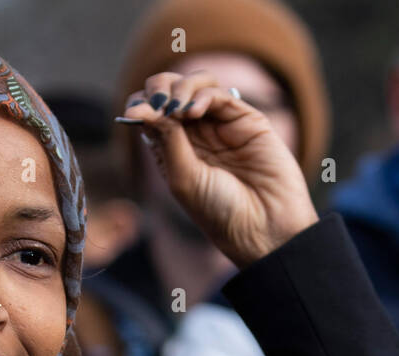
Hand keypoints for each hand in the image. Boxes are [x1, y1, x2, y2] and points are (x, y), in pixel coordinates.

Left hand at [122, 70, 318, 266]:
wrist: (262, 227)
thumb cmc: (219, 211)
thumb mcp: (182, 177)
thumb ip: (166, 138)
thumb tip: (141, 106)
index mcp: (173, 150)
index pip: (150, 112)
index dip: (141, 105)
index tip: (136, 113)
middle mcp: (196, 134)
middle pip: (170, 91)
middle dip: (159, 88)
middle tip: (156, 104)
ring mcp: (221, 124)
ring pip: (196, 85)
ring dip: (180, 88)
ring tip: (176, 108)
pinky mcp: (247, 119)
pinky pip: (220, 94)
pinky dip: (202, 95)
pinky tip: (192, 111)